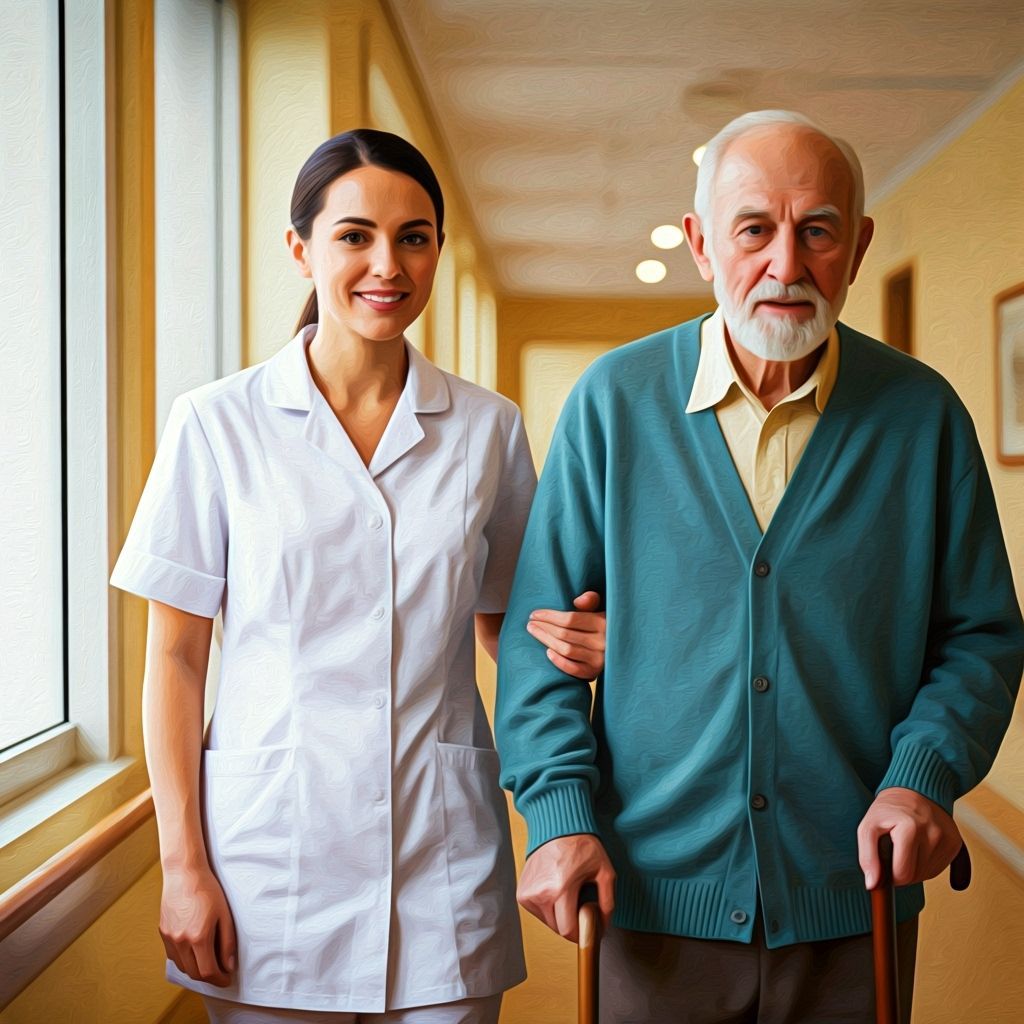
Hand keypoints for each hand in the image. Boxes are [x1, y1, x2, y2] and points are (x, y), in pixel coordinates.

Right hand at [160, 864, 237, 985]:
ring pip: (182, 967)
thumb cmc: (207, 890)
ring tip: (209, 963)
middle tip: (221, 974)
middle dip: (209, 978)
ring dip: (196, 970)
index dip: (219, 979)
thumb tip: (229, 965)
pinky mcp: (163, 932)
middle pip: (194, 973)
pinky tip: (194, 953)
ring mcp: (169, 938)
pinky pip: (173, 955)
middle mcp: (180, 941)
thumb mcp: (224, 915)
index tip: (227, 978)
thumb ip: (227, 942)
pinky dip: (185, 960)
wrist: (184, 873)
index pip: (208, 972)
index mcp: (198, 937)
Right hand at [517, 833, 615, 941]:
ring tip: (566, 893)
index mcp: (560, 889)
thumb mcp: (605, 872)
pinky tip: (554, 890)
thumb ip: (607, 903)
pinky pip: (537, 911)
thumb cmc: (581, 845)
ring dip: (558, 915)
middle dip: (571, 922)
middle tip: (579, 903)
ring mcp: (528, 893)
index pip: (567, 930)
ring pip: (547, 921)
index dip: (581, 933)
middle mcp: (540, 893)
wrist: (557, 827)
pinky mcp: (521, 892)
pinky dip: (547, 906)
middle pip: (557, 928)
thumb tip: (602, 927)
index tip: (588, 927)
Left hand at [526, 591, 605, 678]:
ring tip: (534, 632)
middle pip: (565, 634)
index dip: (549, 616)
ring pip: (566, 650)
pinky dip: (559, 662)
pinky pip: (573, 669)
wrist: (623, 647)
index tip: (534, 614)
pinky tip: (547, 652)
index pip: (570, 619)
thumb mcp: (603, 609)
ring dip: (546, 641)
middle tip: (530, 623)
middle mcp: (603, 641)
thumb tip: (577, 601)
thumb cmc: (606, 624)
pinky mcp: (595, 673)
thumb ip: (591, 600)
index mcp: (603, 622)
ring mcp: (599, 659)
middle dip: (544, 627)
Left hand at [857, 786, 962, 888]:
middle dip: (901, 870)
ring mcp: (948, 840)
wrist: (915, 790)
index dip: (889, 875)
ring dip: (914, 867)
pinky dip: (926, 864)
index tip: (884, 862)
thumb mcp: (868, 826)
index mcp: (911, 828)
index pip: (902, 874)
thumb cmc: (889, 808)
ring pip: (927, 875)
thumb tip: (873, 885)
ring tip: (906, 845)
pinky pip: (939, 869)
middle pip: (915, 877)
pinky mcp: (956, 844)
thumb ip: (867, 856)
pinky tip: (919, 848)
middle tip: (894, 849)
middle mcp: (934, 834)